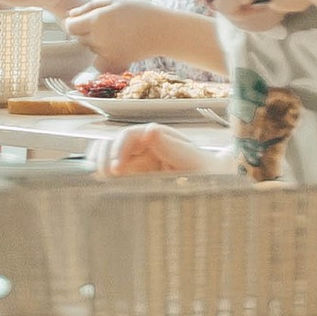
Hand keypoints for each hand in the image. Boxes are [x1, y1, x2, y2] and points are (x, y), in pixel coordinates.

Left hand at [66, 0, 221, 71]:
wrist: (163, 32)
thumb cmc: (140, 12)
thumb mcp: (114, 2)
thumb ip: (89, 8)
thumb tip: (70, 15)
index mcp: (97, 20)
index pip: (70, 26)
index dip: (73, 23)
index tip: (82, 21)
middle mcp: (99, 38)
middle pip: (79, 38)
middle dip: (86, 32)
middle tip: (106, 25)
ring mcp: (106, 53)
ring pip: (90, 49)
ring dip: (96, 43)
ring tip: (116, 35)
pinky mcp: (113, 63)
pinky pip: (98, 61)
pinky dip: (103, 56)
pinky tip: (117, 47)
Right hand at [93, 122, 216, 176]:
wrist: (217, 185)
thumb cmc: (209, 172)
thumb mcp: (195, 161)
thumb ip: (173, 147)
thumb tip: (149, 131)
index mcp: (160, 138)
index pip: (130, 135)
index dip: (119, 148)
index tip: (117, 169)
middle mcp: (146, 145)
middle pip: (114, 143)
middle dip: (106, 157)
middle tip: (106, 177)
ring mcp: (139, 159)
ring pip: (109, 152)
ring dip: (100, 161)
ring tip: (101, 179)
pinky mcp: (134, 173)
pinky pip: (111, 166)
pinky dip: (101, 170)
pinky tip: (99, 181)